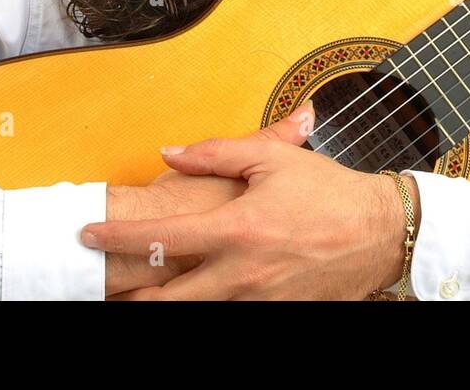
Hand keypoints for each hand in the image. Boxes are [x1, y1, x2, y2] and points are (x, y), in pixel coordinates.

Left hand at [97, 101, 317, 295]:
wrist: (381, 232)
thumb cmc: (329, 191)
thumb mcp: (271, 160)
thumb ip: (215, 153)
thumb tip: (168, 153)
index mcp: (237, 229)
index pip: (161, 237)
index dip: (115, 238)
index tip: (88, 234)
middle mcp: (243, 273)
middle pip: (167, 302)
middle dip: (129, 299)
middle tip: (107, 289)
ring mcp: (261, 301)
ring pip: (198, 314)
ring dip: (169, 305)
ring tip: (147, 295)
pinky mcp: (280, 315)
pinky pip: (234, 315)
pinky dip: (213, 305)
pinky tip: (203, 294)